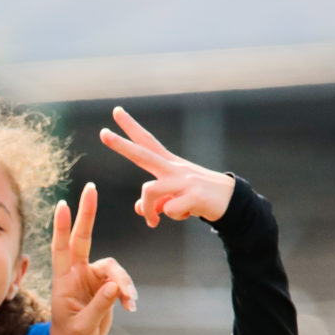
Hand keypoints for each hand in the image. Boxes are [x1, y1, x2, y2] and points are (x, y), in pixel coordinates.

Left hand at [45, 182, 136, 334]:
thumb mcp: (82, 326)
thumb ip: (98, 306)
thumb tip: (115, 286)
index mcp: (64, 279)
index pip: (61, 248)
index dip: (61, 227)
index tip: (62, 205)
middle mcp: (78, 272)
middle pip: (83, 237)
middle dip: (87, 213)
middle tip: (91, 187)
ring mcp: (93, 277)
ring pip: (114, 268)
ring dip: (124, 282)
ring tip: (130, 301)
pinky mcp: (107, 285)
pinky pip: (122, 282)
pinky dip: (128, 292)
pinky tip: (131, 305)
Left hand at [100, 106, 234, 226]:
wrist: (231, 201)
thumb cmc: (197, 197)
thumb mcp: (173, 198)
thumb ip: (153, 202)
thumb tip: (139, 208)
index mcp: (168, 164)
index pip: (147, 142)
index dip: (130, 128)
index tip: (116, 111)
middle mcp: (173, 168)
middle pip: (142, 154)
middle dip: (121, 145)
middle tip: (103, 133)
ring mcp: (183, 180)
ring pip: (149, 191)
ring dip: (148, 211)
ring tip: (154, 222)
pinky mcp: (194, 195)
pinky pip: (169, 210)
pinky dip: (173, 217)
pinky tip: (186, 214)